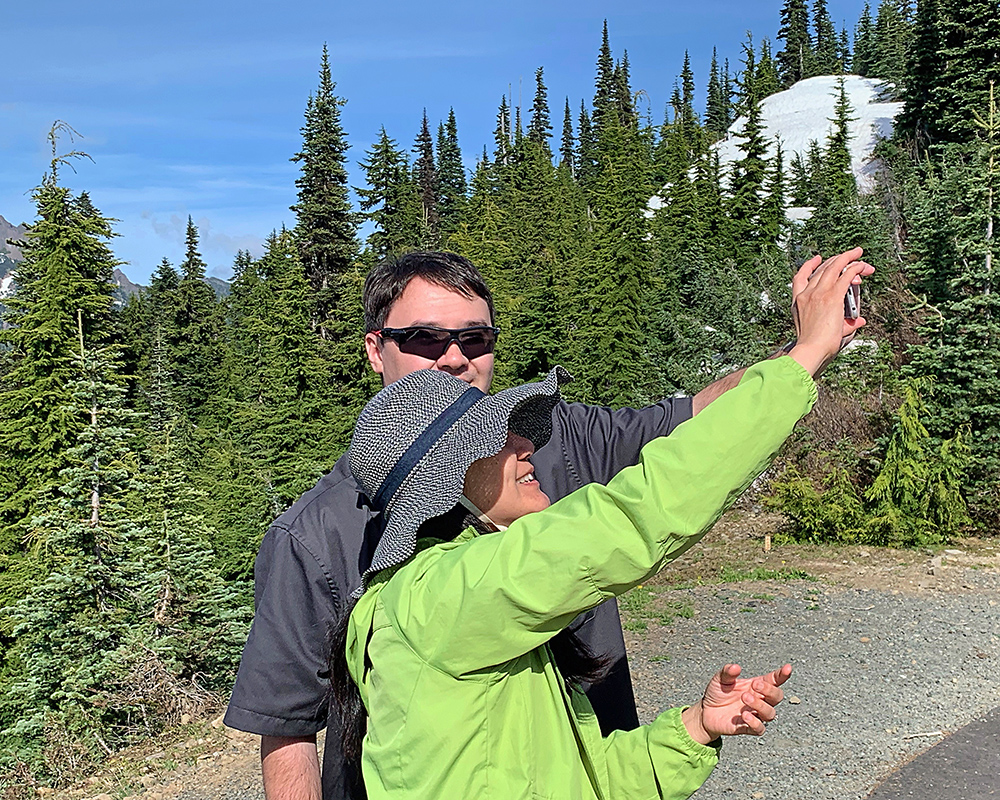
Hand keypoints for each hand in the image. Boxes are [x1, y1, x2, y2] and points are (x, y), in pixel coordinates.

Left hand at [682, 663, 791, 743]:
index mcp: (756, 686)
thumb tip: (736, 667)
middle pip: (777, 697)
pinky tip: (745, 715)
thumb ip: (727, 672)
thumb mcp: (720, 679)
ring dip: (760, 705)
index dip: (782, 675)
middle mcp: (759, 700)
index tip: (788, 668)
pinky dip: (755, 723)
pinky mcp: (748, 728)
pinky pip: (760, 729)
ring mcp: (755, 715)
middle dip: (770, 690)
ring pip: (770, 713)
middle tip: (755, 685)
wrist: (706, 712)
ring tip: (745, 698)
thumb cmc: (717, 693)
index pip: (774, 680)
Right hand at [789, 248, 873, 376]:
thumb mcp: (823, 330)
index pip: (800, 276)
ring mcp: (818, 293)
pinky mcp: (832, 296)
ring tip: (858, 254)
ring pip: (834, 267)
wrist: (811, 350)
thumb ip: (843, 323)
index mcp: (798, 302)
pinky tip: (863, 267)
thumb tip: (858, 321)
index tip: (818, 259)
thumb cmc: (814, 346)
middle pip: (822, 269)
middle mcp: (806, 294)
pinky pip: (846, 275)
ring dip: (848, 258)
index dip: (809, 265)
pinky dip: (855, 268)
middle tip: (850, 257)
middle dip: (837, 260)